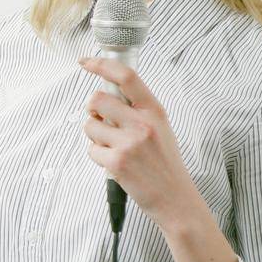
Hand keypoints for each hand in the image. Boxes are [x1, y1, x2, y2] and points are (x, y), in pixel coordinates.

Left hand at [78, 56, 204, 229]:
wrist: (176, 199)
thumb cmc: (165, 164)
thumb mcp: (160, 128)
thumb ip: (137, 111)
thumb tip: (106, 96)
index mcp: (154, 111)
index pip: (127, 76)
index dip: (102, 64)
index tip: (86, 62)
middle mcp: (142, 123)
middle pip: (97, 99)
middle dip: (93, 111)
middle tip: (103, 124)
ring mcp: (129, 142)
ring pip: (90, 125)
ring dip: (95, 136)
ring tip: (114, 148)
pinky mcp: (117, 162)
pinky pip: (91, 149)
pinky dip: (98, 157)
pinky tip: (115, 164)